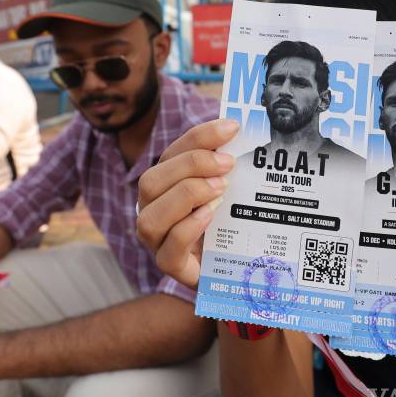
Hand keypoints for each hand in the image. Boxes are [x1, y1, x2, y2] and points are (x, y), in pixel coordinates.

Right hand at [137, 119, 237, 288]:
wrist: (238, 268)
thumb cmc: (231, 223)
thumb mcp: (231, 190)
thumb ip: (229, 167)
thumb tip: (245, 134)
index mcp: (166, 186)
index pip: (172, 154)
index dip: (199, 137)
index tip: (231, 128)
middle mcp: (154, 210)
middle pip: (151, 181)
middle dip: (190, 166)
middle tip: (228, 164)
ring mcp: (158, 242)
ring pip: (150, 217)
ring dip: (185, 196)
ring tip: (220, 190)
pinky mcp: (172, 267)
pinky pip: (167, 250)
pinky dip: (187, 229)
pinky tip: (210, 216)